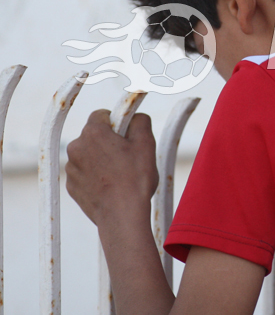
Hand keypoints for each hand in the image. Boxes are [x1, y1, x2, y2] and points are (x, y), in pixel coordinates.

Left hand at [66, 110, 158, 225]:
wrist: (122, 215)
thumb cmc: (135, 179)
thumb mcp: (146, 144)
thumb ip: (140, 121)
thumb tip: (135, 117)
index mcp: (93, 133)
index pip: (102, 115)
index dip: (117, 122)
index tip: (127, 134)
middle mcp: (76, 147)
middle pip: (94, 135)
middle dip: (109, 141)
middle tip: (127, 155)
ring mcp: (72, 168)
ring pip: (89, 155)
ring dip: (101, 159)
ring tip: (120, 174)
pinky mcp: (71, 186)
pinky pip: (84, 173)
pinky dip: (95, 176)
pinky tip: (111, 185)